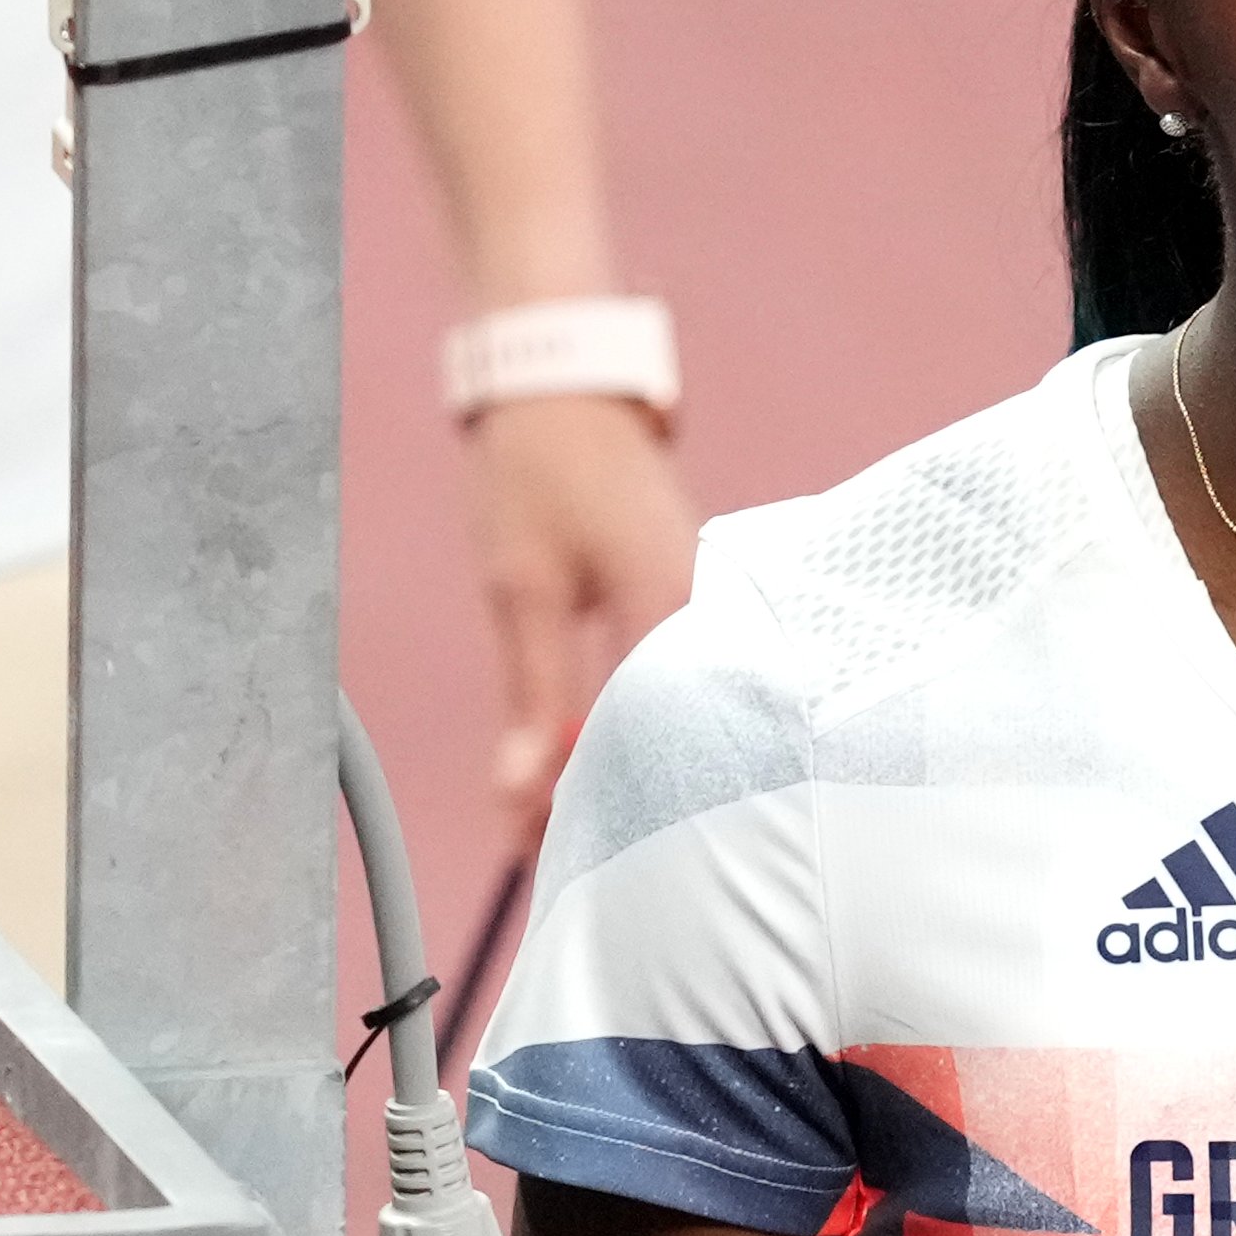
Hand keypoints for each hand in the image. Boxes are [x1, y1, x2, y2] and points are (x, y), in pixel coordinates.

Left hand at [456, 393, 694, 836]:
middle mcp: (714, 615)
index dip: (594, 802)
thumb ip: (532, 695)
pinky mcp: (698, 605)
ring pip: (676, 716)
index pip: (651, 742)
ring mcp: (714, 609)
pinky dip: (635, 723)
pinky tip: (596, 754)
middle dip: (611, 798)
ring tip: (562, 814)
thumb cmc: (539, 472)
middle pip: (675, 741)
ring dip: (620, 763)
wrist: (567, 389)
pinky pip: (677, 684)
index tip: (539, 845)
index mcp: (675, 610)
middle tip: (546, 845)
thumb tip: (521, 793)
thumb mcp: (521, 589)